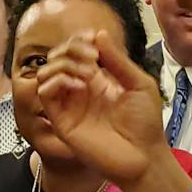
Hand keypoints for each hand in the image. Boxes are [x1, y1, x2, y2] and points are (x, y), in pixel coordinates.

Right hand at [37, 30, 170, 186]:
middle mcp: (79, 91)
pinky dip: (58, 81)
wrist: (144, 157)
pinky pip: (45, 93)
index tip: (94, 40)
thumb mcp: (139, 84)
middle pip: (57, 58)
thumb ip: (118, 60)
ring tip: (87, 73)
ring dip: (64, 64)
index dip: (80, 40)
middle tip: (93, 57)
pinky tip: (80, 85)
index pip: (75, 52)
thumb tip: (98, 33)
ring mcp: (69, 106)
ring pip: (46, 72)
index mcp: (97, 80)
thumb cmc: (146, 124)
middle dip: (72, 49)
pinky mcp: (62, 122)